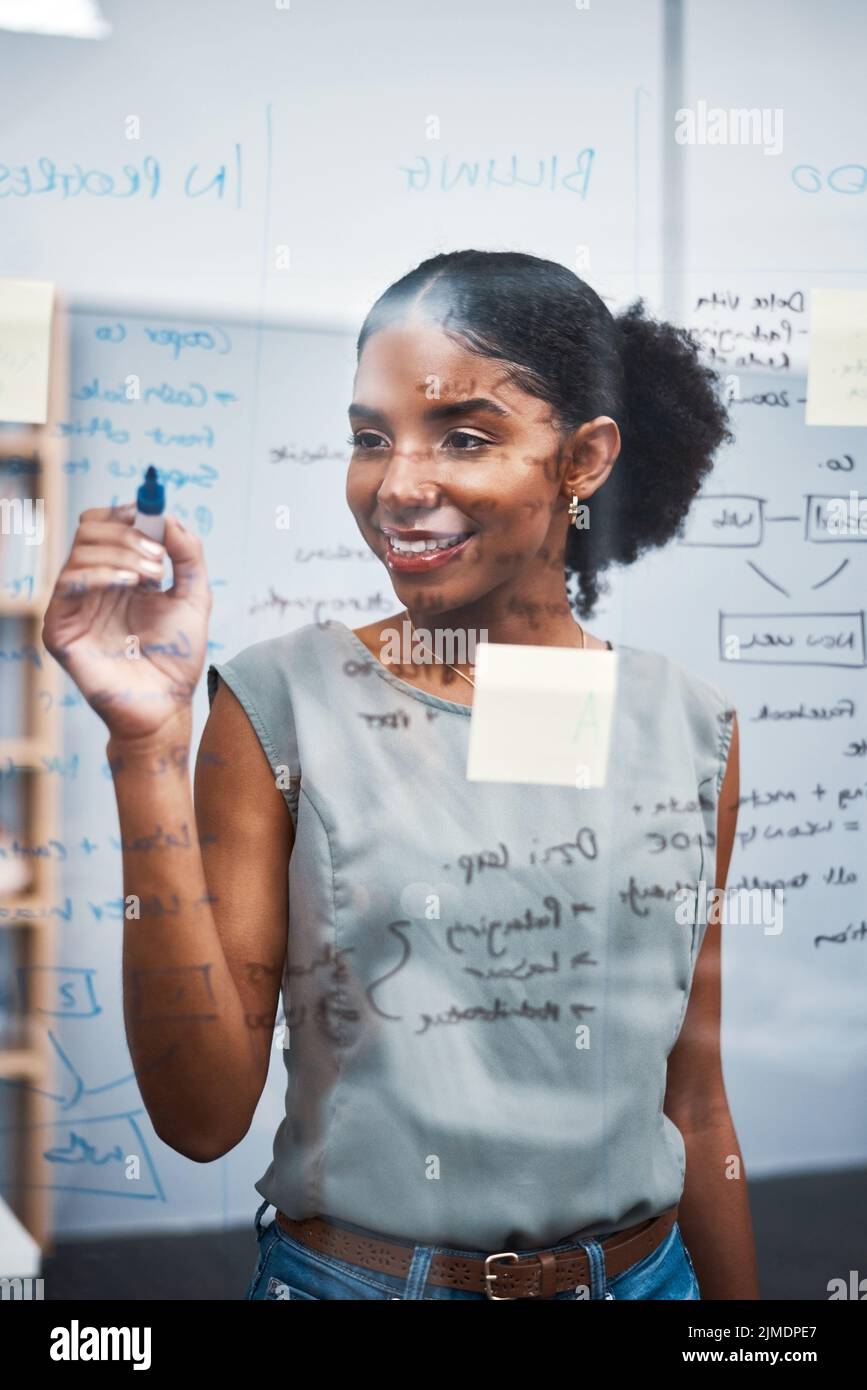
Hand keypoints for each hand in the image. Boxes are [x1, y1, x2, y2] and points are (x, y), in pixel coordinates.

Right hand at [42, 503, 212, 740]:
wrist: (167, 705)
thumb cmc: (178, 658)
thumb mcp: (195, 597)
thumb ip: (188, 555)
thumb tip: (169, 517)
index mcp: (119, 576)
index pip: (107, 526)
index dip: (127, 514)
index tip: (151, 512)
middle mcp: (93, 587)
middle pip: (89, 530)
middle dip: (127, 534)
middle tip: (158, 555)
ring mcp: (74, 607)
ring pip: (80, 551)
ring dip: (121, 553)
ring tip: (152, 574)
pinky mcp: (60, 629)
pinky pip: (68, 583)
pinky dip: (99, 572)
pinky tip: (129, 583)